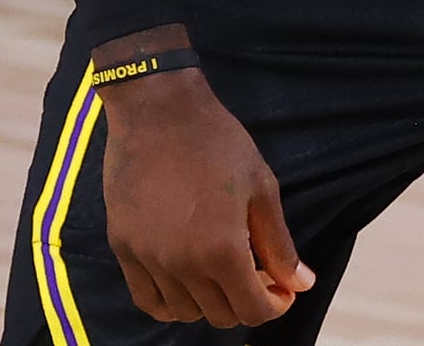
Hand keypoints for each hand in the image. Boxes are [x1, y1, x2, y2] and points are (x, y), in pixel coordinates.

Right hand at [95, 28, 314, 326]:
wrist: (157, 107)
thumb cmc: (215, 141)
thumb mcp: (260, 187)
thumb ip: (279, 244)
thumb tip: (301, 285)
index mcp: (222, 250)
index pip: (253, 311)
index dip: (275, 305)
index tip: (280, 288)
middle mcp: (183, 263)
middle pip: (220, 315)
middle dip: (245, 301)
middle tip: (253, 271)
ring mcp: (148, 257)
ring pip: (184, 312)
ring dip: (208, 302)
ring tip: (218, 271)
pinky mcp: (123, 245)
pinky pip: (147, 299)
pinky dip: (170, 302)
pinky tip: (184, 280)